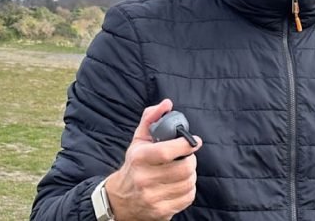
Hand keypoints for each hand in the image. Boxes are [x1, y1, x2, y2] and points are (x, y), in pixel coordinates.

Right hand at [105, 99, 202, 220]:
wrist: (120, 200)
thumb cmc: (134, 165)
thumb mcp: (138, 140)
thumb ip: (151, 118)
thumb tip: (167, 104)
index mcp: (139, 158)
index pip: (166, 152)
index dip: (185, 145)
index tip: (194, 141)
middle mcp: (144, 179)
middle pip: (183, 169)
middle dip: (190, 160)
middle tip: (187, 157)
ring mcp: (152, 198)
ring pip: (188, 183)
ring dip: (191, 175)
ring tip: (183, 170)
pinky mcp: (161, 211)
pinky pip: (188, 197)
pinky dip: (189, 189)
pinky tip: (180, 184)